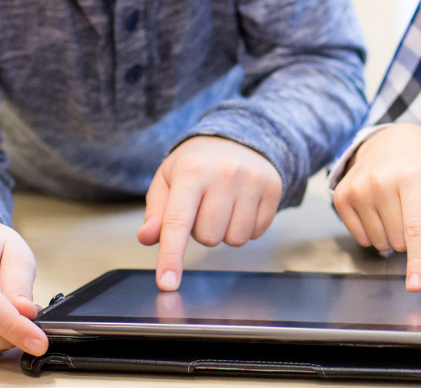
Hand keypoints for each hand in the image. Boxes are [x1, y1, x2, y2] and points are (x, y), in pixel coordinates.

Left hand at [139, 136, 282, 290]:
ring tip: (222, 205)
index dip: (171, 257)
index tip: (167, 283)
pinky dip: (245, 227)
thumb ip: (156, 212)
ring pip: (233, 239)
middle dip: (201, 231)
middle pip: (208, 237)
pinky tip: (241, 205)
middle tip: (203, 207)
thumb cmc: (196, 164)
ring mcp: (253, 181)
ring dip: (224, 231)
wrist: (238, 138)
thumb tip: (147, 238)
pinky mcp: (274, 189)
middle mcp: (225, 174)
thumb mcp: (167, 180)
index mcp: (191, 170)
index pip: (177, 223)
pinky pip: (255, 233)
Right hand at [330, 123, 420, 290]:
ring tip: (395, 207)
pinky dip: (374, 232)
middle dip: (410, 237)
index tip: (415, 284)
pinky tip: (378, 209)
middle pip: (399, 241)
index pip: (416, 229)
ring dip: (392, 235)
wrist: (390, 139)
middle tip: (412, 210)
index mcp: (413, 177)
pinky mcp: (341, 196)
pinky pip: (361, 238)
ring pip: (380, 243)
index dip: (417, 260)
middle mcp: (381, 181)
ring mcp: (357, 189)